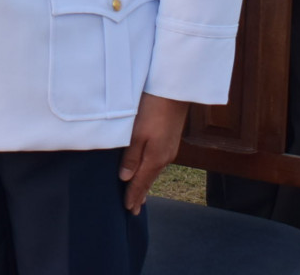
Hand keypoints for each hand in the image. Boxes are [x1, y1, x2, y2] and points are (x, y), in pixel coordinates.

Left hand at [119, 93, 187, 214]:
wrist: (174, 90)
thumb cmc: (151, 109)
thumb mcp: (136, 133)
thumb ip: (131, 157)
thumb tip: (125, 178)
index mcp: (155, 159)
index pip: (141, 183)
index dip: (133, 196)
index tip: (127, 210)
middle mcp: (165, 157)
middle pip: (149, 180)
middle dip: (140, 194)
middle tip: (133, 209)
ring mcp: (169, 149)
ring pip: (154, 172)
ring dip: (146, 184)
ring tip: (139, 195)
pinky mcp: (170, 140)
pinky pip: (158, 163)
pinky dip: (151, 172)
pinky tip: (148, 172)